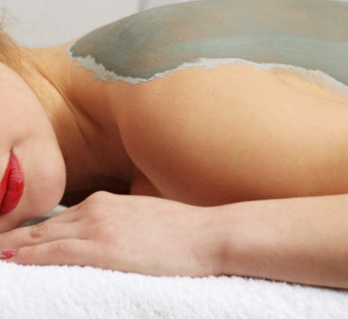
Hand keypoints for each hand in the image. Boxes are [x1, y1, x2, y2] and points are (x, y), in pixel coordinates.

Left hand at [0, 191, 220, 276]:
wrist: (208, 234)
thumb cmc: (183, 231)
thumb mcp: (145, 220)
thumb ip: (119, 225)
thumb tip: (107, 240)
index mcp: (106, 203)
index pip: (56, 220)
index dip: (29, 233)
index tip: (9, 243)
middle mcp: (96, 209)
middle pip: (42, 227)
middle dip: (12, 240)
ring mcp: (98, 227)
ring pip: (40, 238)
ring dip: (12, 249)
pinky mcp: (102, 248)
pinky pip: (52, 253)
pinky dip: (27, 258)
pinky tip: (9, 264)